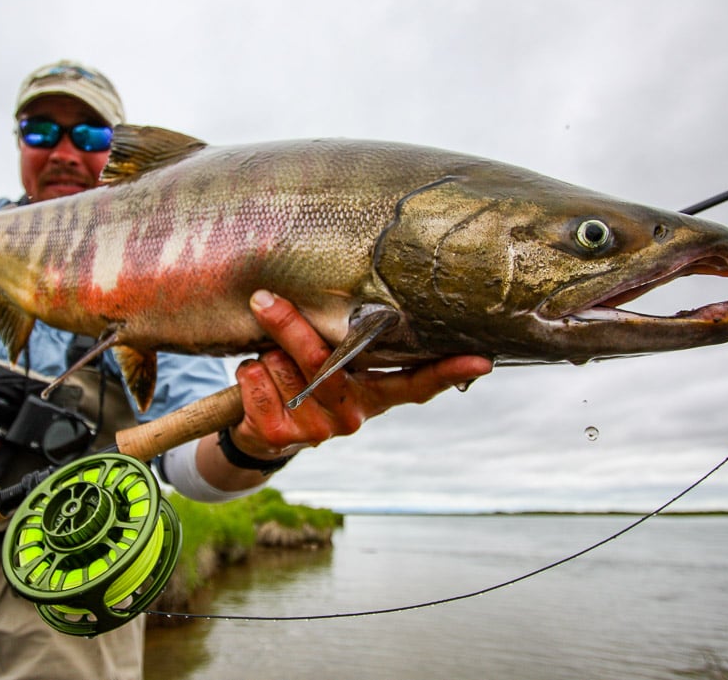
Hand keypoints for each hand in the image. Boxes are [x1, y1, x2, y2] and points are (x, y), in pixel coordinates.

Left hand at [229, 290, 493, 457]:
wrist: (263, 434)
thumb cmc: (303, 379)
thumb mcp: (327, 360)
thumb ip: (338, 337)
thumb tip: (336, 290)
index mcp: (374, 392)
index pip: (418, 383)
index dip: (447, 370)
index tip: (480, 358)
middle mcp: (354, 414)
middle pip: (325, 360)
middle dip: (291, 326)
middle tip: (264, 298)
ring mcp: (319, 430)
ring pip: (280, 365)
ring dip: (266, 355)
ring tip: (274, 365)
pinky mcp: (281, 437)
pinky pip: (255, 381)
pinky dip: (247, 373)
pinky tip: (259, 385)